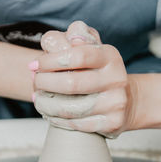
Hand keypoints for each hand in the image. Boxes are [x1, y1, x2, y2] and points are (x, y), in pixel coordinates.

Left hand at [29, 21, 132, 137]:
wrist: (126, 101)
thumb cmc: (98, 72)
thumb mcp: (91, 48)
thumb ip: (74, 36)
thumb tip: (54, 41)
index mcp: (110, 56)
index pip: (76, 56)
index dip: (50, 61)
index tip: (35, 65)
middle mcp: (117, 79)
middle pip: (71, 84)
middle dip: (44, 83)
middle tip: (35, 83)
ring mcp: (116, 103)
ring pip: (70, 108)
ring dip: (46, 104)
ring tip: (38, 99)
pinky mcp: (113, 123)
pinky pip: (76, 125)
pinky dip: (57, 120)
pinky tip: (50, 114)